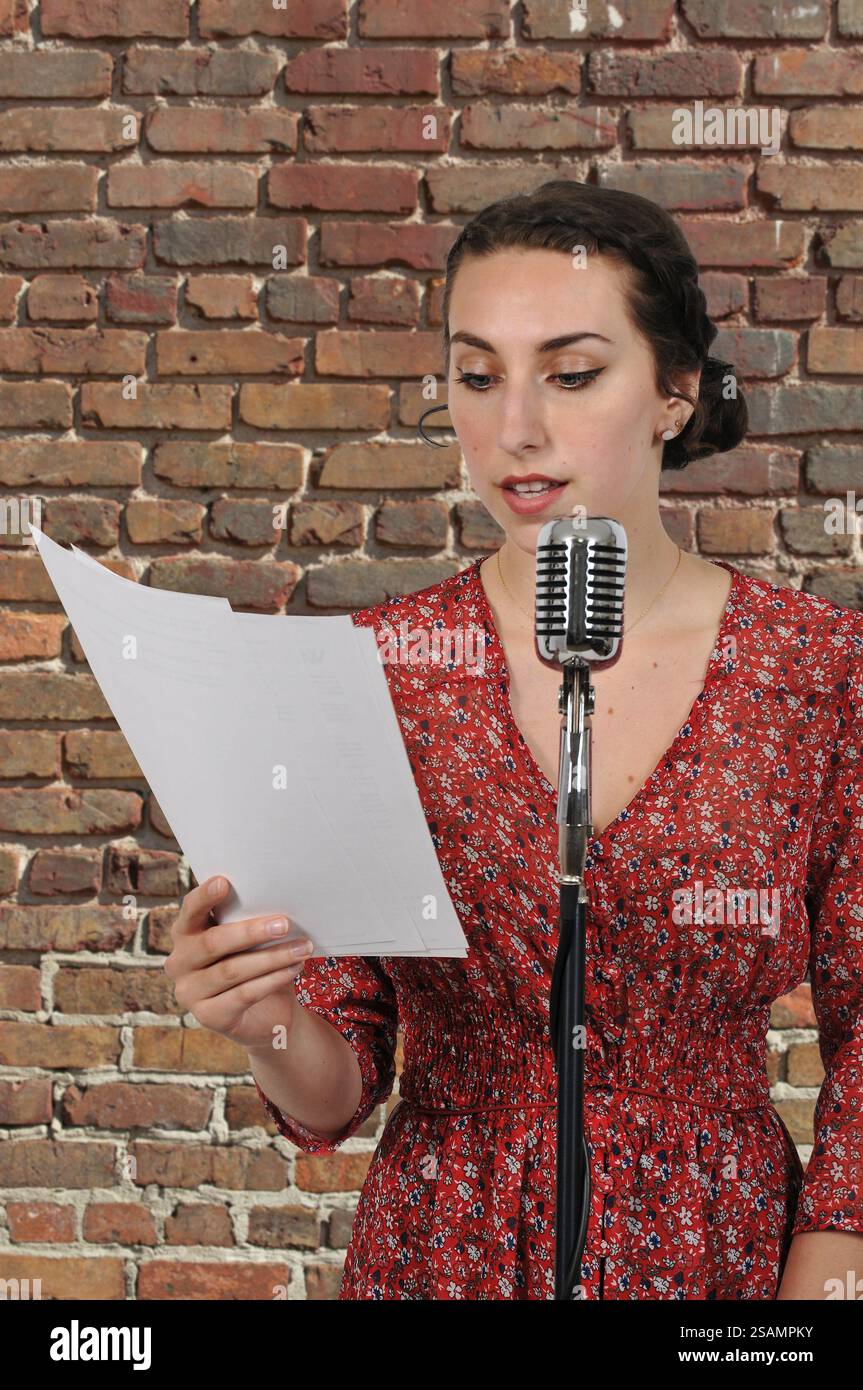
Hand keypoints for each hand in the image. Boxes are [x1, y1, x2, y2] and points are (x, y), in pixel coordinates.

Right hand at [164, 875, 314, 1049]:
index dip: (204, 896)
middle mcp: (179, 962)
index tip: (224, 882)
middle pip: (213, 942)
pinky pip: (244, 994)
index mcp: (185, 933)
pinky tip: (293, 968)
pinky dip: (272, 980)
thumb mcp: (249, 939)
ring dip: (272, 957)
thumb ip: (247, 920)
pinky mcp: (208, 1016)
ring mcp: (189, 992)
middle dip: (251, 931)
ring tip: (302, 948)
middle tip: (285, 923)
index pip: (189, 910)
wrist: (264, 1014)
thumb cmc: (254, 962)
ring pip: (232, 970)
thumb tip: (277, 898)